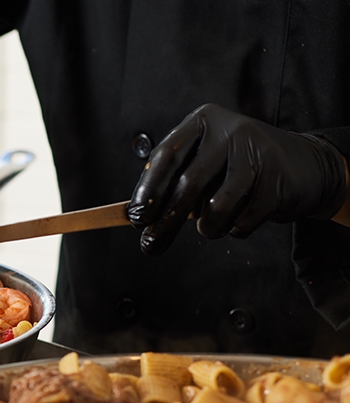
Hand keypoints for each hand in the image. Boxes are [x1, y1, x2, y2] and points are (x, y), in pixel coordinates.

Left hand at [127, 103, 347, 254]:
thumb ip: (173, 184)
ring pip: (217, 206)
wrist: (300, 164)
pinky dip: (236, 228)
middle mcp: (230, 130)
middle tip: (150, 245)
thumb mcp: (202, 164)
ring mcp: (257, 152)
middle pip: (190, 184)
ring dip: (209, 228)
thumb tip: (138, 219)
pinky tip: (240, 220)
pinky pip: (244, 218)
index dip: (148, 190)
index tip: (137, 218)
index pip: (167, 156)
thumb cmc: (235, 168)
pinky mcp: (278, 177)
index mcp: (203, 121)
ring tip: (210, 228)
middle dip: (166, 222)